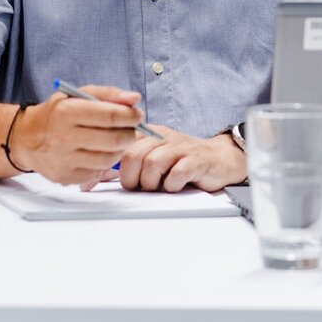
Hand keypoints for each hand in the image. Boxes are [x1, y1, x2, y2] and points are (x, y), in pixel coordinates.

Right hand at [11, 86, 141, 186]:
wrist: (27, 138)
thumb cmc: (57, 114)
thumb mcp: (77, 95)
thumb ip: (108, 94)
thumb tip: (135, 99)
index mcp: (66, 112)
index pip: (109, 116)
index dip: (130, 116)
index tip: (137, 114)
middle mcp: (63, 137)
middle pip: (113, 140)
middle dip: (129, 133)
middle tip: (130, 129)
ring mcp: (64, 160)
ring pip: (108, 159)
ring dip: (119, 149)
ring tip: (116, 140)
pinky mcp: (65, 177)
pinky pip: (97, 172)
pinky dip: (104, 162)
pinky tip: (99, 152)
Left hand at [118, 127, 244, 192]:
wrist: (220, 158)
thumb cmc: (183, 161)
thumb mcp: (153, 156)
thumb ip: (130, 161)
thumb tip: (101, 174)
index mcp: (150, 133)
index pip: (121, 144)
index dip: (113, 166)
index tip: (113, 180)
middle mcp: (164, 136)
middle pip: (133, 155)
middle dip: (131, 178)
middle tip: (138, 187)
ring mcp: (181, 147)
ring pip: (152, 163)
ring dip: (151, 183)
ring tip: (158, 187)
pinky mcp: (197, 160)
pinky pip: (177, 173)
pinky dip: (172, 185)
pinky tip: (175, 186)